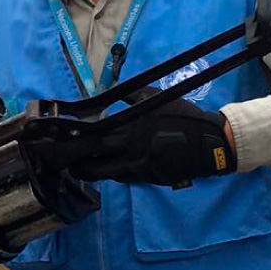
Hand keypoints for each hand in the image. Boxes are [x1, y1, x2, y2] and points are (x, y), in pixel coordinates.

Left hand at [68, 88, 236, 185]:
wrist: (208, 144)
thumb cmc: (183, 117)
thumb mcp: (157, 98)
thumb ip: (131, 96)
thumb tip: (111, 91)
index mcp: (128, 128)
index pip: (91, 136)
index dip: (74, 141)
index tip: (62, 139)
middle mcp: (127, 150)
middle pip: (90, 162)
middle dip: (74, 162)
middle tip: (65, 158)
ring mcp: (134, 167)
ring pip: (102, 174)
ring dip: (89, 171)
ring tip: (81, 165)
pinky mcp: (144, 178)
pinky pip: (120, 177)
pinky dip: (111, 172)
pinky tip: (108, 166)